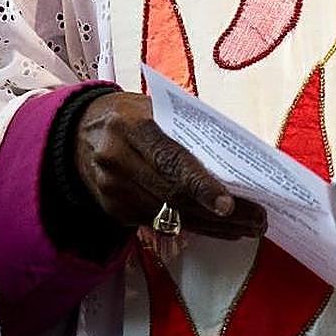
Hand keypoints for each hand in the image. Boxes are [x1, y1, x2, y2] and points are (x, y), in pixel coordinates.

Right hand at [74, 91, 266, 240]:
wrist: (77, 133)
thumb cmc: (130, 115)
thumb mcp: (153, 107)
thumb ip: (186, 126)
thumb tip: (233, 152)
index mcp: (130, 127)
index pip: (168, 160)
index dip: (199, 184)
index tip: (227, 204)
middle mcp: (117, 162)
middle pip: (174, 195)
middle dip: (221, 212)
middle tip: (258, 218)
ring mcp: (113, 192)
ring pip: (171, 217)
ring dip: (214, 226)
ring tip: (250, 227)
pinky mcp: (116, 212)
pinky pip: (162, 224)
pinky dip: (195, 227)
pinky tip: (221, 228)